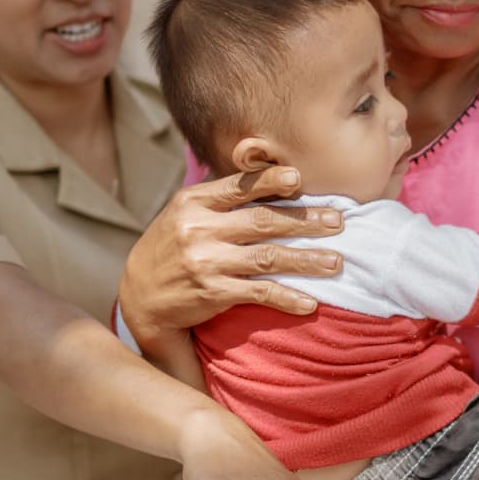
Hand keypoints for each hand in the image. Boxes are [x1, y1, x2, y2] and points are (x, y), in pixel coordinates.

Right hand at [118, 166, 344, 344]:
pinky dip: (287, 298)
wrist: (140, 296)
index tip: (300, 179)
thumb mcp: (186, 213)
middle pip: (263, 221)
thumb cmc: (174, 246)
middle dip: (305, 221)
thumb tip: (275, 176)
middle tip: (338, 222)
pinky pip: (259, 293)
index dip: (271, 181)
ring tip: (336, 262)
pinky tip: (310, 302)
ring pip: (268, 257)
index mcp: (193, 202)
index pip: (239, 186)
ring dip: (307, 260)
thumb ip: (222, 197)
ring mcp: (206, 262)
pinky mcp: (213, 292)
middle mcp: (198, 229)